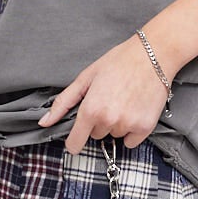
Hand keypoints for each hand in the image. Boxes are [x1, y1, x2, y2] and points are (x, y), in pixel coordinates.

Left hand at [38, 35, 171, 154]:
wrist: (153, 55)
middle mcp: (109, 120)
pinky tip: (135, 110)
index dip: (74, 141)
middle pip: (96, 135)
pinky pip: (131, 141)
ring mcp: (128, 124)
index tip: (77, 137)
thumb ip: (63, 102)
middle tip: (109, 100)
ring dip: (116, 124)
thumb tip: (44, 122)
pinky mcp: (145, 127)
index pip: (75, 143)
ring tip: (124, 101)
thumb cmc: (118, 62)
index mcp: (91, 109)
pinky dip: (132, 131)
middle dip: (99, 122)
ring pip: (114, 136)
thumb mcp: (86, 78)